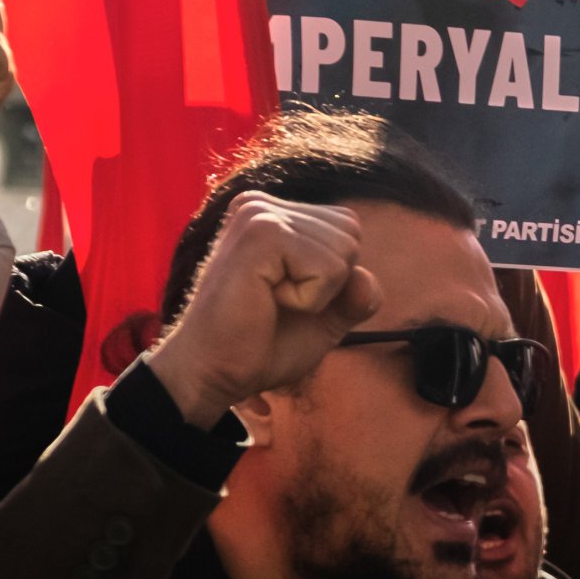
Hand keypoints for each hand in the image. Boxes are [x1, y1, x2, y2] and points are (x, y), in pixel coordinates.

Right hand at [144, 194, 377, 427]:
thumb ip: (356, 295)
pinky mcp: (260, 235)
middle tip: (276, 302)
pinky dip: (310, 299)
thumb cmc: (260, 345)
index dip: (334, 277)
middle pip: (351, 235)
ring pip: (344, 250)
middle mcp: (261, 205)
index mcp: (272, 214)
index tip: (285, 296)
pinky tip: (266, 301)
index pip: (348, 229)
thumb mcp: (325, 319)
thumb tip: (365, 277)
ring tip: (268, 301)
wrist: (214, 373)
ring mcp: (258, 214)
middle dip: (330, 283)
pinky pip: (328, 267)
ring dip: (318, 293)